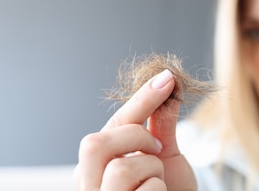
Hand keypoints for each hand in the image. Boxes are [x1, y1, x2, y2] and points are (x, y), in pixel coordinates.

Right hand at [74, 69, 197, 190]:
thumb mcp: (167, 157)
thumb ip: (162, 126)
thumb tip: (168, 86)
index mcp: (96, 163)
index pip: (113, 124)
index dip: (142, 99)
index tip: (168, 78)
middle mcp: (90, 183)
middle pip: (94, 144)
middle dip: (135, 137)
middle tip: (157, 148)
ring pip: (120, 169)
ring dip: (152, 169)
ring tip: (159, 180)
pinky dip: (161, 189)